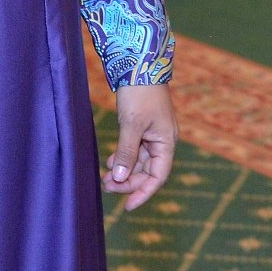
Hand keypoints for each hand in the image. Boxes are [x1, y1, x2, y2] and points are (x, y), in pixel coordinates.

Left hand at [105, 84, 176, 210]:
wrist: (140, 64)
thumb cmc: (140, 93)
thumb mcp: (131, 125)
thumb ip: (126, 152)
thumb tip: (119, 178)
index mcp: (167, 142)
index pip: (158, 176)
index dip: (143, 193)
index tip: (127, 207)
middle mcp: (163, 140)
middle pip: (148, 171)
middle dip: (128, 181)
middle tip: (106, 186)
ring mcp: (154, 133)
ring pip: (140, 161)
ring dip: (123, 170)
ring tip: (104, 178)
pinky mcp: (143, 126)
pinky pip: (135, 149)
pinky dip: (123, 157)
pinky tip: (109, 161)